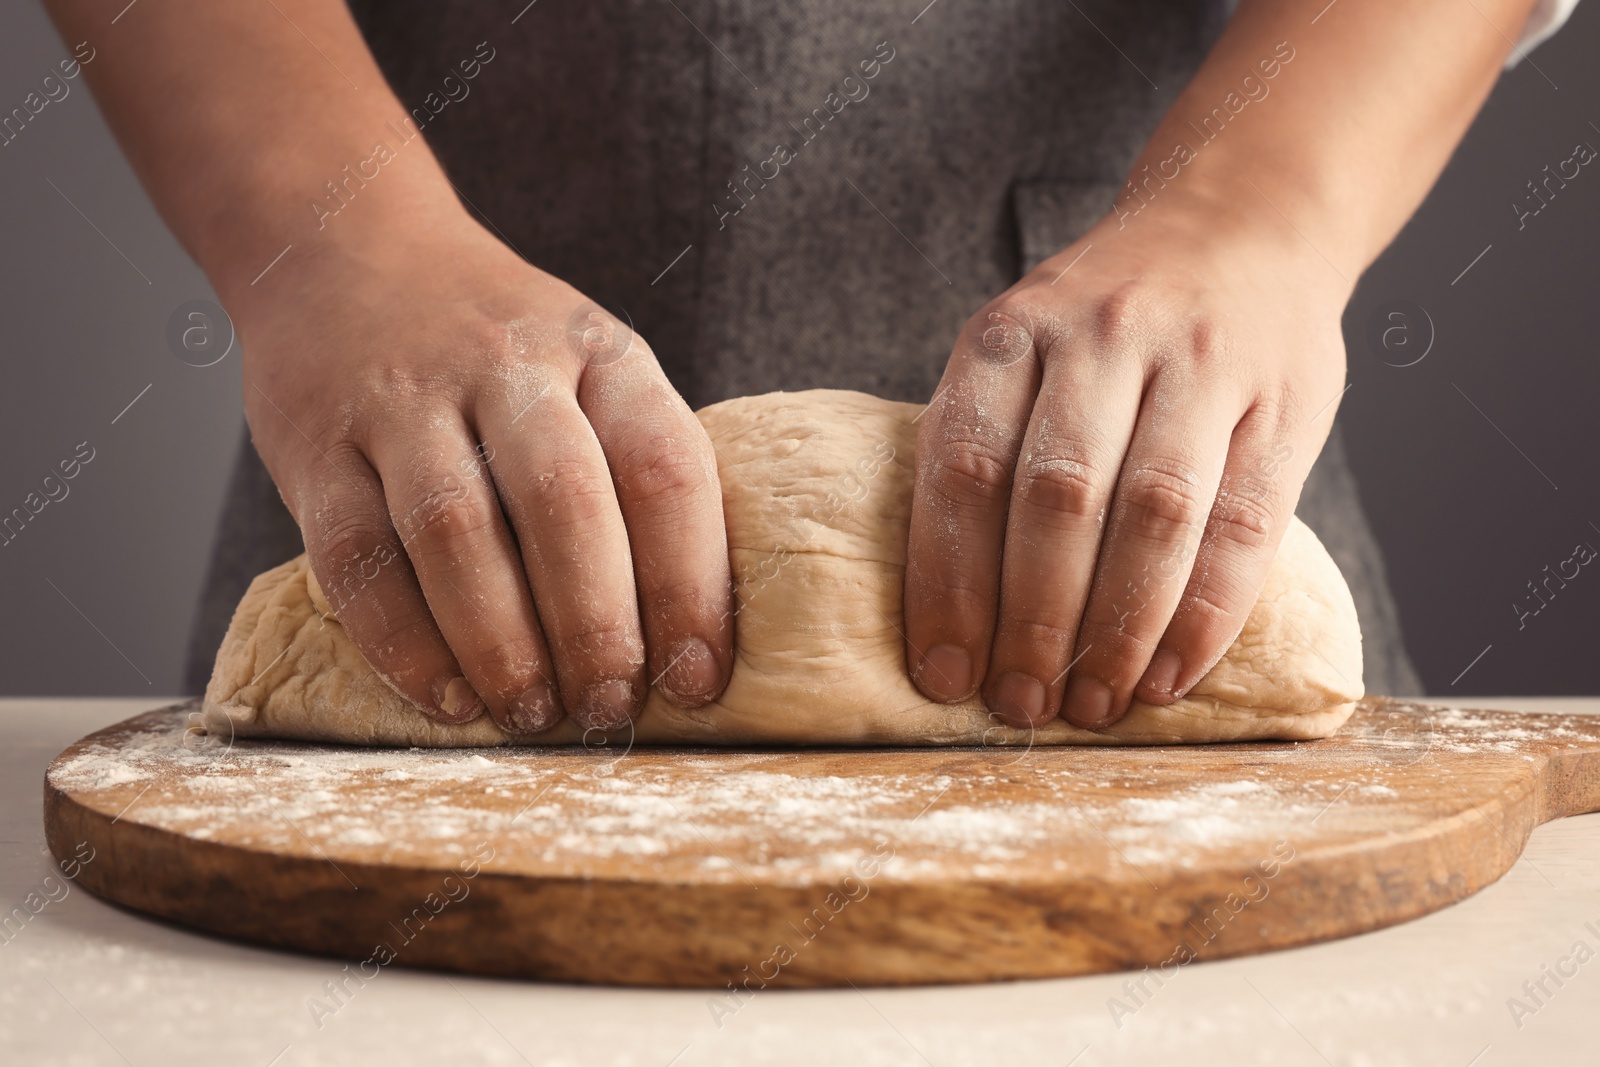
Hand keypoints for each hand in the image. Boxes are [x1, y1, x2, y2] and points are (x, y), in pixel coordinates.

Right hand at [235, 207, 731, 733]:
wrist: (347, 248)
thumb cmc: (501, 347)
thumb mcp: (593, 365)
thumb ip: (636, 470)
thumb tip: (692, 634)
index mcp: (600, 353)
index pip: (664, 468)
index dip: (690, 585)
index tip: (698, 679)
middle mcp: (506, 368)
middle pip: (563, 504)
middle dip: (596, 627)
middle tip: (612, 710)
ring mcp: (402, 401)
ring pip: (456, 533)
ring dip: (502, 644)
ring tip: (534, 715)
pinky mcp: (315, 446)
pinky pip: (355, 557)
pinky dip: (403, 643)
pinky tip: (447, 699)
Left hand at [905, 199, 1348, 728]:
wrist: (1242, 221)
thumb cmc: (1105, 319)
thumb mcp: (1022, 343)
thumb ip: (987, 440)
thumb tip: (949, 608)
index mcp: (1012, 329)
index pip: (963, 467)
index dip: (949, 583)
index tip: (943, 672)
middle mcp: (1101, 336)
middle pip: (1056, 499)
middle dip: (1031, 621)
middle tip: (1018, 704)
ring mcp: (1199, 363)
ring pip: (1152, 516)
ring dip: (1117, 630)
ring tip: (1093, 705)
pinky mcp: (1282, 402)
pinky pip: (1245, 525)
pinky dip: (1206, 614)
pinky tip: (1169, 676)